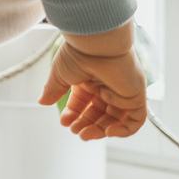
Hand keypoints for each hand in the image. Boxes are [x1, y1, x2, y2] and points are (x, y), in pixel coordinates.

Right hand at [39, 23, 146, 139]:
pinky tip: (108, 132)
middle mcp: (107, 85)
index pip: (84, 103)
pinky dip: (124, 131)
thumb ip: (53, 90)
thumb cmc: (79, 52)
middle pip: (99, 113)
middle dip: (87, 124)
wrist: (97, 44)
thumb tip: (42, 101)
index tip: (65, 121)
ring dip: (101, 130)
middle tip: (76, 131)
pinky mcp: (136, 96)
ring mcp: (122, 91)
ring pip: (115, 119)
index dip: (74, 114)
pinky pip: (135, 120)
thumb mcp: (60, 74)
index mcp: (90, 78)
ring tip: (86, 134)